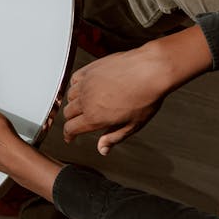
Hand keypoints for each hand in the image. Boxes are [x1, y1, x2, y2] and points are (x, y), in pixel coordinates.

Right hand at [63, 27, 211, 154]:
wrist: (150, 71)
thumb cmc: (146, 97)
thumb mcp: (133, 125)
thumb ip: (114, 137)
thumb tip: (103, 149)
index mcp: (95, 117)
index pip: (70, 128)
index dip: (68, 135)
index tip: (69, 137)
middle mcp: (86, 100)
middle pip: (67, 113)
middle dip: (71, 120)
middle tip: (78, 122)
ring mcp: (87, 83)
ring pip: (69, 96)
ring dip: (73, 103)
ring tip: (82, 104)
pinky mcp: (90, 69)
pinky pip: (75, 79)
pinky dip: (76, 85)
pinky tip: (84, 87)